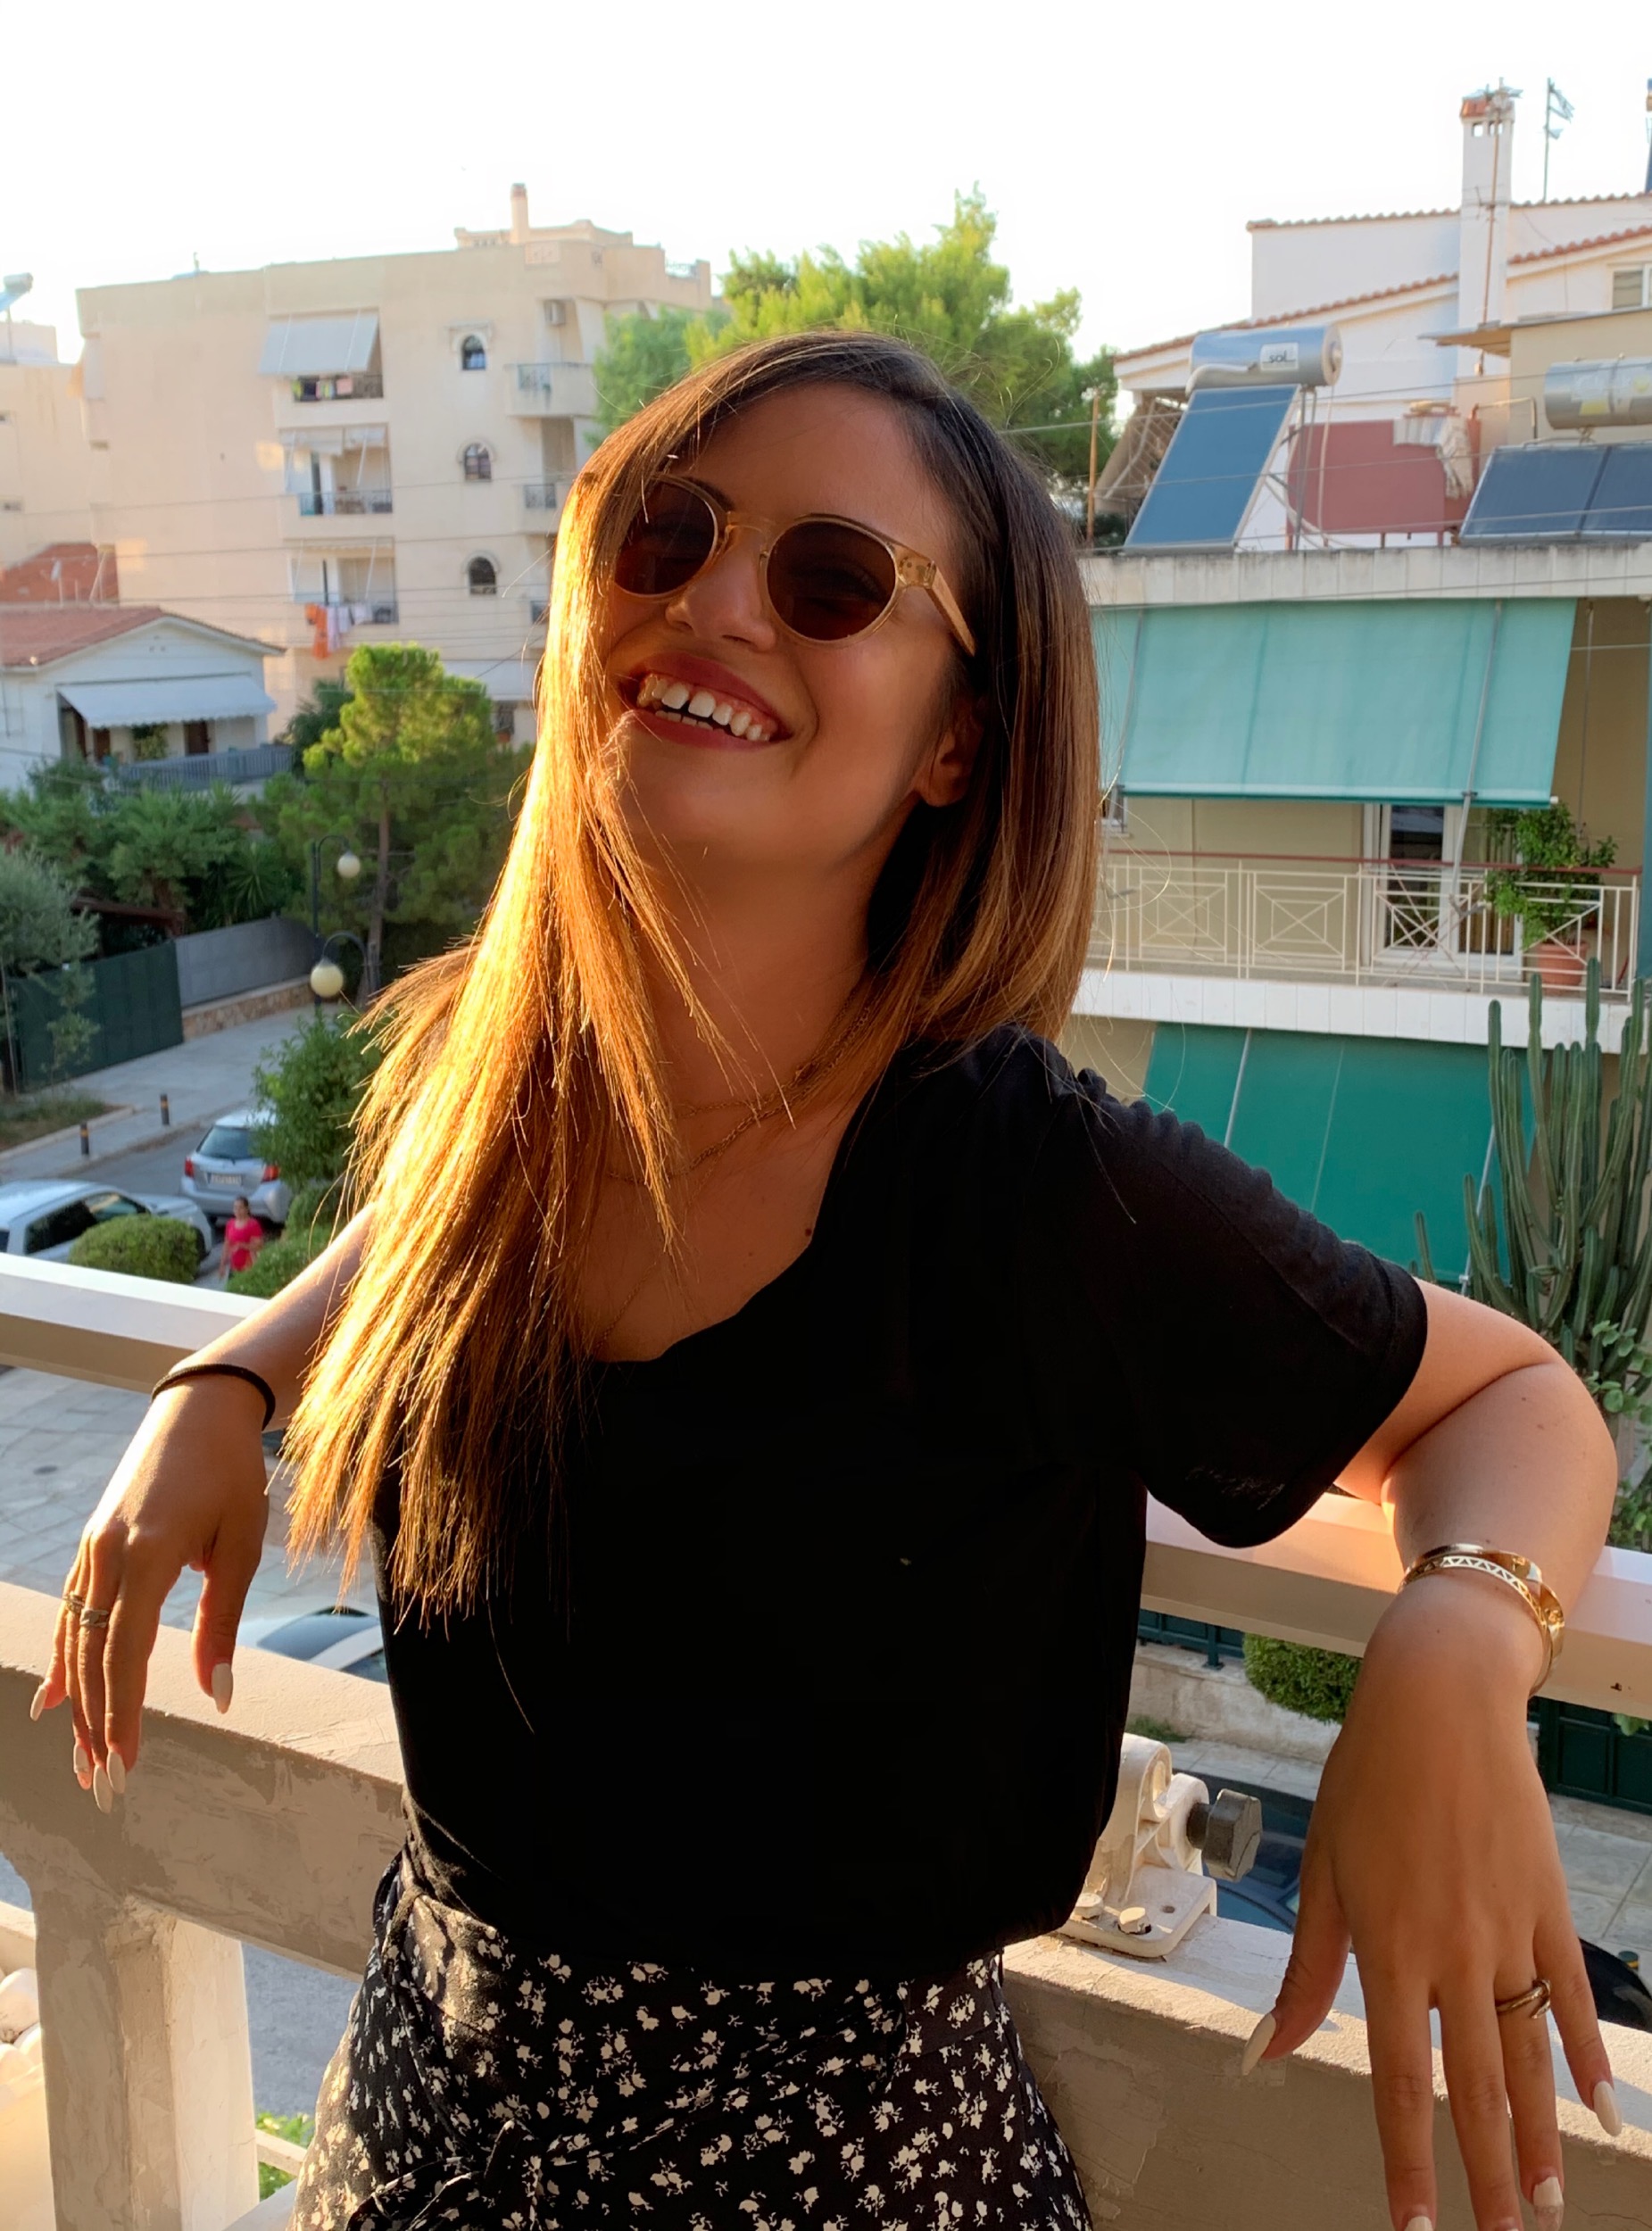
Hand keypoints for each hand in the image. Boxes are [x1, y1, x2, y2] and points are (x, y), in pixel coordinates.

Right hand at [30, 1377, 271, 1806]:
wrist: (199, 1410)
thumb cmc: (231, 1474)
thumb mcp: (241, 1544)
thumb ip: (222, 1622)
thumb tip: (220, 1696)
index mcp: (149, 1554)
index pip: (126, 1652)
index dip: (122, 1713)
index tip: (125, 1764)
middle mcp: (108, 1555)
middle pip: (92, 1657)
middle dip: (95, 1725)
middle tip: (103, 1787)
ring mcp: (93, 1550)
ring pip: (75, 1641)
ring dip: (77, 1704)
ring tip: (82, 1762)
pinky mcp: (92, 1548)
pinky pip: (71, 1614)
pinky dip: (63, 1662)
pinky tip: (54, 1703)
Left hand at [1251, 1576, 1617, 2230]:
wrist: (1439, 1702)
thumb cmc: (1367, 1780)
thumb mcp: (1322, 1871)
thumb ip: (1307, 1971)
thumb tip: (1268, 2050)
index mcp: (1391, 1947)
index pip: (1403, 2079)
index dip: (1409, 2160)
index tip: (1415, 2227)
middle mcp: (1456, 1951)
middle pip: (1480, 2086)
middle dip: (1491, 2174)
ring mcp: (1511, 1931)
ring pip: (1532, 2054)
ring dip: (1543, 2136)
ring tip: (1550, 2203)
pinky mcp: (1548, 1906)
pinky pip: (1575, 1996)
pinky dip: (1590, 2056)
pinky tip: (1601, 2110)